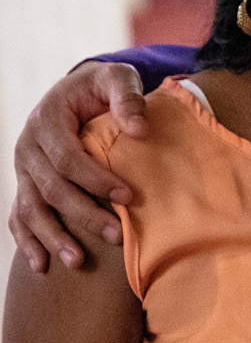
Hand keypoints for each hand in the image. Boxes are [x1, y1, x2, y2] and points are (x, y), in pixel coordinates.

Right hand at [10, 62, 147, 272]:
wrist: (76, 90)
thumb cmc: (101, 86)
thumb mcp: (116, 78)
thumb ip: (127, 97)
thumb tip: (140, 130)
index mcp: (47, 120)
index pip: (68, 158)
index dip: (96, 180)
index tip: (128, 197)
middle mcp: (27, 146)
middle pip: (51, 189)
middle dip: (84, 214)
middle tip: (117, 235)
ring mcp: (22, 168)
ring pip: (32, 208)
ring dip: (53, 237)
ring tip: (78, 261)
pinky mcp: (25, 183)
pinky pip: (19, 215)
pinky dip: (28, 240)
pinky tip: (41, 265)